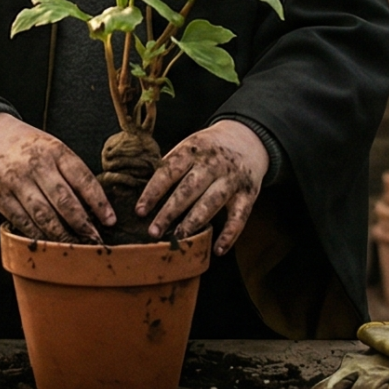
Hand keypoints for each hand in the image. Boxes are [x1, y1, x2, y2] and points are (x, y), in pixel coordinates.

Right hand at [0, 114, 115, 242]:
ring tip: (75, 247)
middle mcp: (35, 164)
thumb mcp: (53, 149)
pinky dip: (38, 235)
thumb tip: (96, 209)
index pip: (83, 178)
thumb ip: (71, 173)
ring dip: (62, 234)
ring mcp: (15, 180)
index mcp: (55, 151)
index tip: (110, 221)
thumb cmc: (31, 148)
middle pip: (64, 200)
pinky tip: (49, 244)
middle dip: (82, 224)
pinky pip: (22, 221)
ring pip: (43, 214)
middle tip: (96, 241)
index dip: (99, 202)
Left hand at [136, 120, 266, 251]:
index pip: (169, 172)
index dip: (153, 192)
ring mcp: (232, 179)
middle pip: (188, 189)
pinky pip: (239, 217)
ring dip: (193, 222)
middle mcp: (213, 163)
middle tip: (153, 232)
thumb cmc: (208, 149)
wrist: (248, 138)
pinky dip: (229, 235)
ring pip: (211, 203)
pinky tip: (217, 250)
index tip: (140, 211)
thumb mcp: (189, 147)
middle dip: (169, 212)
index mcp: (193, 150)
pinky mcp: (249, 193)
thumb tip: (142, 193)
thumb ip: (170, 166)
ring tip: (178, 239)